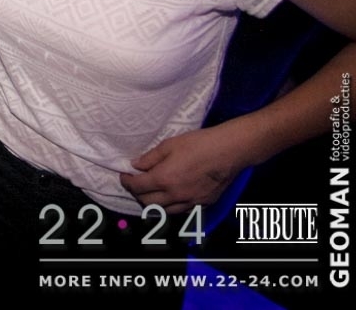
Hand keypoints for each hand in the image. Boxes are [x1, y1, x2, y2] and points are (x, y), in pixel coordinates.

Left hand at [120, 125, 247, 213]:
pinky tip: (171, 198)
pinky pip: (182, 211)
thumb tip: (136, 165)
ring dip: (153, 204)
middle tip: (137, 183)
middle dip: (138, 194)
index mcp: (163, 179)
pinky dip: (171, 207)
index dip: (127, 182)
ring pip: (164, 211)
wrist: (229, 151)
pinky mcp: (203, 204)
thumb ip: (150, 157)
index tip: (125, 176)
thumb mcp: (169, 144)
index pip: (137, 187)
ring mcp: (190, 202)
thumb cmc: (199, 144)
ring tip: (151, 192)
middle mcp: (175, 195)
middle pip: (147, 203)